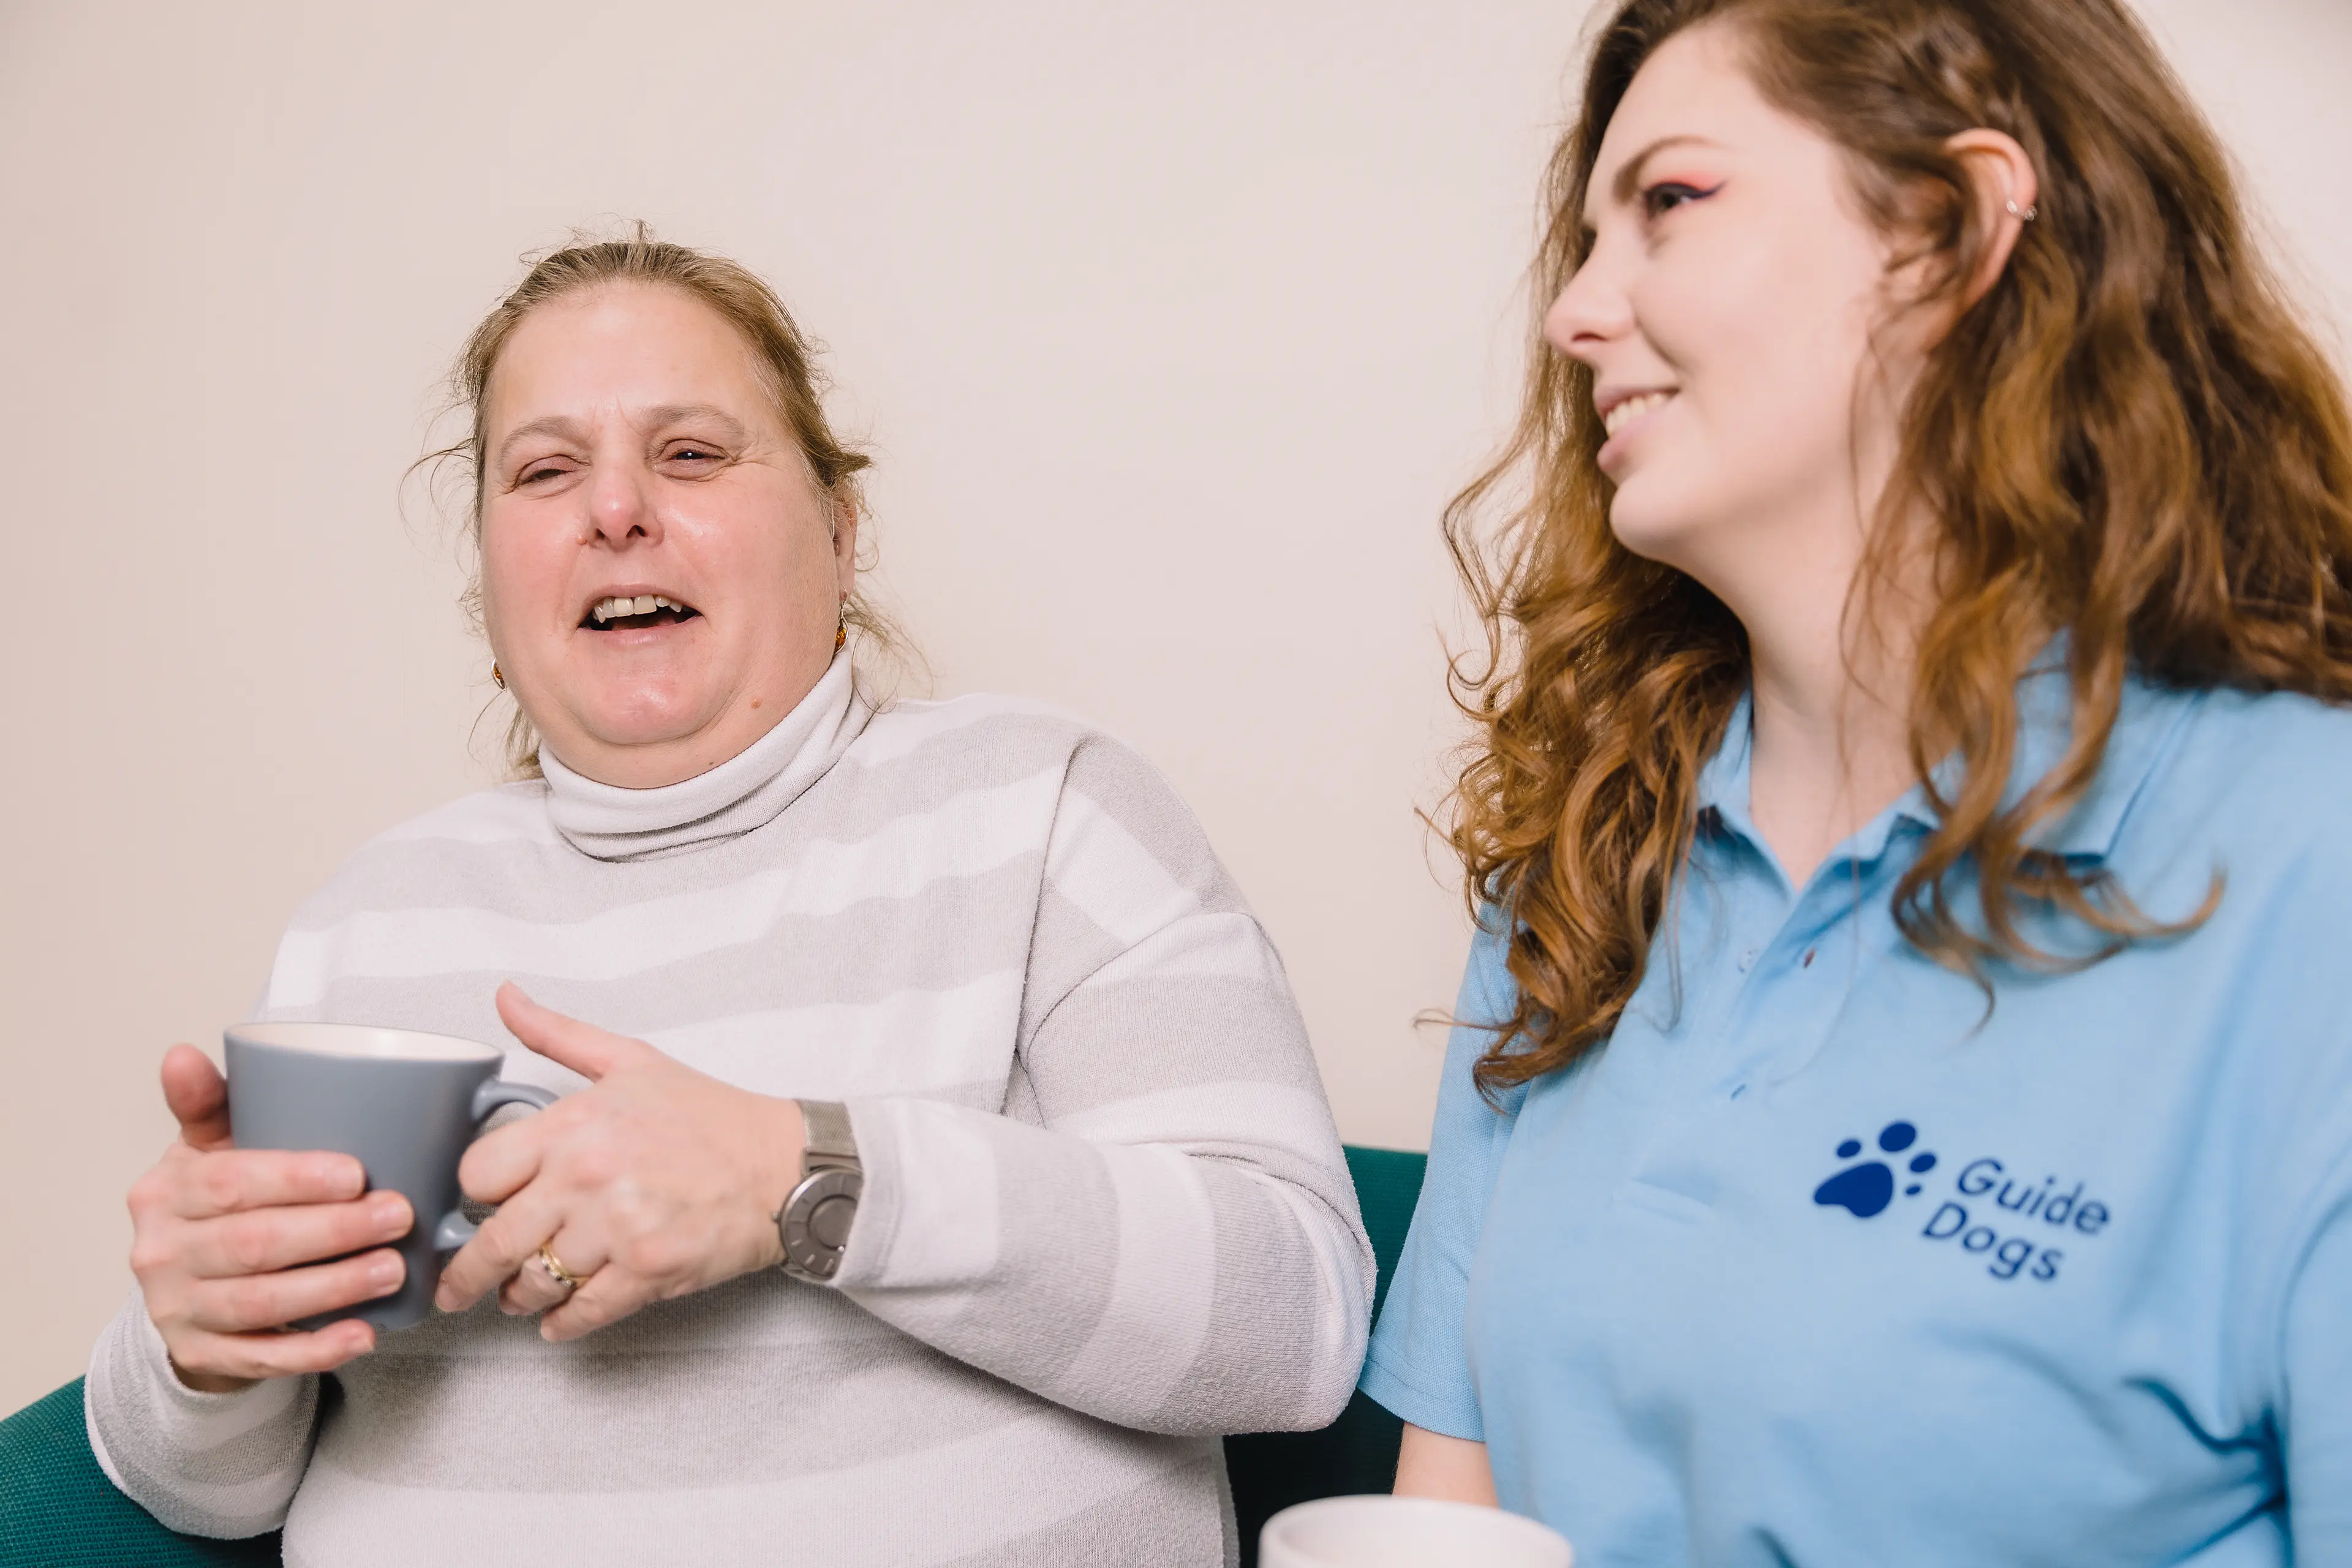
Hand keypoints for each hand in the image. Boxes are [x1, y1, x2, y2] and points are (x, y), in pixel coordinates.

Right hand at [127, 1046, 412, 1392]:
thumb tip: (182, 1054)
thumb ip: (210, 1103)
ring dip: (334, 1289)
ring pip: (261, 1303)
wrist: (187, 1284)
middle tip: (400, 1216)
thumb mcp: (208, 1149)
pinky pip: (263, 1358)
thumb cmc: (217, 1201)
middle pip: (253, 1244)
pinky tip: (363, 1335)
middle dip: (333, 1232)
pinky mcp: (202, 1356)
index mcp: (165, 1192)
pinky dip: (315, 1350)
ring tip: (394, 1269)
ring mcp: (178, 1310)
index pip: (229, 1182)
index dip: (295, 1179)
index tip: (358, 1173)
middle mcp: (160, 1253)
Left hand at [432, 983, 805, 1341]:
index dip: (473, 1193)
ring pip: (533, 1284)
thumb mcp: (630, 1060)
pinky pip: (581, 1313)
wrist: (781, 1165)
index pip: (478, 1173)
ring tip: (518, 1295)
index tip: (480, 1204)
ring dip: (518, 1297)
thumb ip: (558, 1033)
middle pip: (492, 1243)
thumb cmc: (710, 1116)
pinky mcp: (646, 1273)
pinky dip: (562, 1324)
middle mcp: (587, 1179)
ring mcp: (616, 1230)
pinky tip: (558, 1318)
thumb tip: (506, 996)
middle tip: (457, 1286)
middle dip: (465, 1274)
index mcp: (574, 1125)